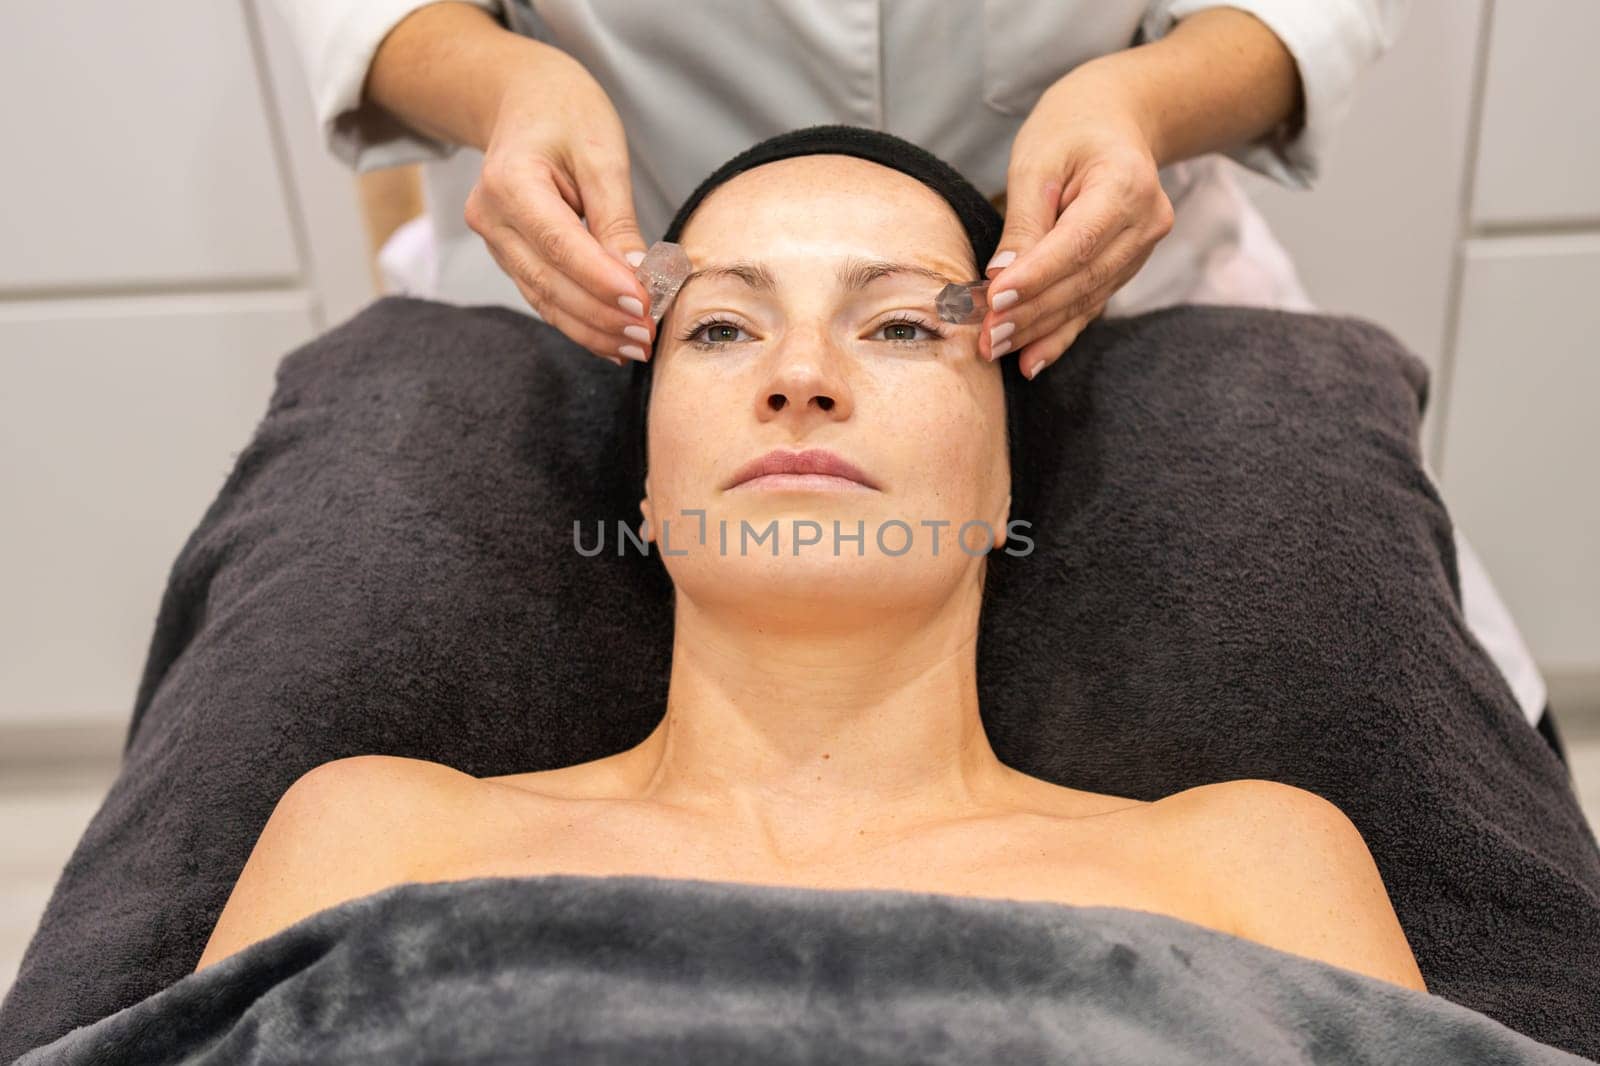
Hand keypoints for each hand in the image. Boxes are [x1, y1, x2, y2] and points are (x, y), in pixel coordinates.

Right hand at [464, 50, 654, 367]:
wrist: (525, 100)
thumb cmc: (566, 114)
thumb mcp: (601, 152)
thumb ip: (617, 218)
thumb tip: (639, 276)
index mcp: (508, 180)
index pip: (558, 244)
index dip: (601, 281)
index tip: (644, 304)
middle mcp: (491, 217)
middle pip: (549, 281)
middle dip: (602, 316)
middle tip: (649, 336)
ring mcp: (496, 242)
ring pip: (545, 299)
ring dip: (594, 330)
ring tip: (639, 347)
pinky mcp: (510, 258)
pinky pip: (545, 298)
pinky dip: (581, 323)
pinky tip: (614, 343)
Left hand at [980, 69, 1174, 378]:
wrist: (1116, 119)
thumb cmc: (1070, 130)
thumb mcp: (1037, 160)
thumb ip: (1023, 221)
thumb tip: (1001, 277)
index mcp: (1127, 184)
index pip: (1078, 243)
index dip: (1036, 278)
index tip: (993, 301)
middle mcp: (1146, 222)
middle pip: (1083, 279)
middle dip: (1030, 314)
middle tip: (985, 339)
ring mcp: (1142, 249)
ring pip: (1086, 299)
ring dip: (1038, 330)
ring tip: (996, 349)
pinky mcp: (1127, 266)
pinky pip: (1091, 304)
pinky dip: (1059, 333)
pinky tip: (1031, 361)